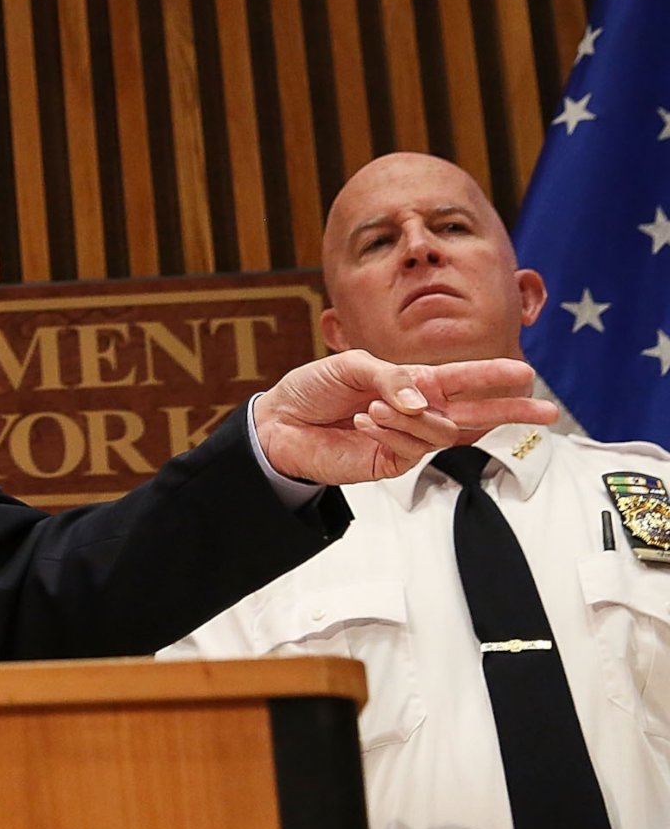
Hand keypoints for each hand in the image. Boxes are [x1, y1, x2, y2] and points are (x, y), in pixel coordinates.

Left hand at [251, 352, 554, 483]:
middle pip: (477, 413)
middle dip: (512, 411)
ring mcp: (408, 439)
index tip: (526, 373)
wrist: (280, 422)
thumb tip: (425, 401)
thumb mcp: (352, 366)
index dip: (494, 375)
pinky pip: (409, 448)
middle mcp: (419, 411)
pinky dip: (389, 431)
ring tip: (369, 408)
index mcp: (415, 383)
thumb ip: (392, 378)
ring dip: (407, 417)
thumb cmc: (315, 388)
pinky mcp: (392, 462)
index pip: (464, 379)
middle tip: (548, 413)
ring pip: (439, 431)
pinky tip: (363, 422)